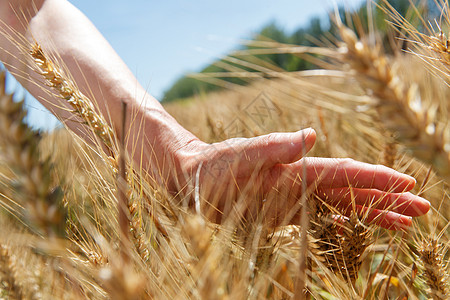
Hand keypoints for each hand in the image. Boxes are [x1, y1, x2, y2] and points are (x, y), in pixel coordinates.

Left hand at [175, 128, 429, 229]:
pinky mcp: (282, 214)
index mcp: (293, 168)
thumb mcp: (237, 156)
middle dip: (386, 199)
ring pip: (341, 206)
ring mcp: (292, 199)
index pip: (342, 173)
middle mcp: (298, 183)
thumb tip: (309, 136)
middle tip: (421, 209)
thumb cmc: (209, 168)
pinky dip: (343, 225)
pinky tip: (359, 231)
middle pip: (350, 190)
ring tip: (403, 223)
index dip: (374, 178)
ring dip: (372, 213)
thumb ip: (271, 147)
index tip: (406, 183)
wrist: (190, 180)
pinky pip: (320, 220)